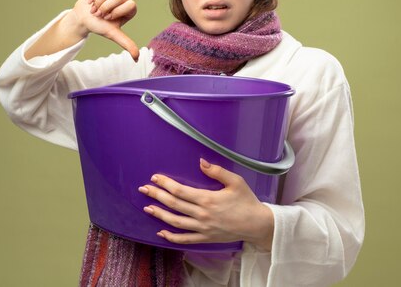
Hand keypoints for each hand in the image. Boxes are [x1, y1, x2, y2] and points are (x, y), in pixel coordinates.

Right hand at [67, 0, 138, 59]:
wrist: (83, 18)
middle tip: (99, 13)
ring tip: (95, 7)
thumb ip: (126, 43)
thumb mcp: (113, 34)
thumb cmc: (99, 26)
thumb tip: (137, 58)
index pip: (130, 4)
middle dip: (106, 6)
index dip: (116, 11)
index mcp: (130, 9)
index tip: (107, 18)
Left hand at [138, 159, 273, 249]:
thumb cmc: (246, 201)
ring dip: (159, 214)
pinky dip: (171, 236)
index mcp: (208, 199)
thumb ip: (217, 171)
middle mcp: (202, 215)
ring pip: (175, 222)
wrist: (257, 224)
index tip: (155, 178)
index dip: (165, 184)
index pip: (180, 191)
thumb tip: (201, 162)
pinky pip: (185, 239)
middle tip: (143, 189)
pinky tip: (161, 232)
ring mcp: (202, 228)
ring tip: (147, 208)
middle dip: (156, 195)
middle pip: (174, 205)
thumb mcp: (235, 181)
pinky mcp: (205, 238)